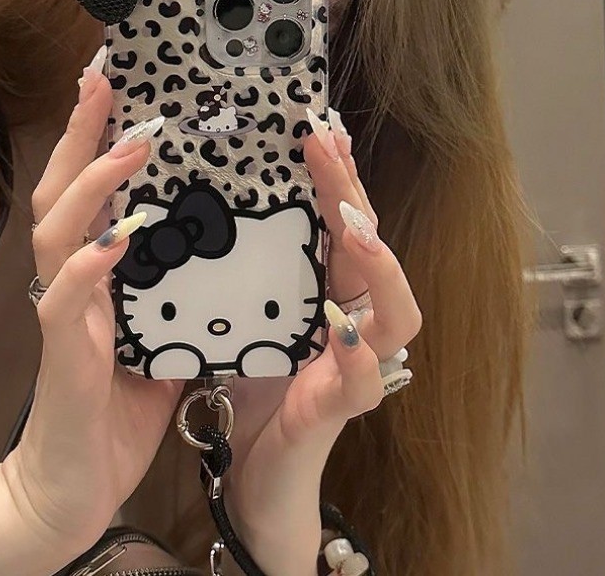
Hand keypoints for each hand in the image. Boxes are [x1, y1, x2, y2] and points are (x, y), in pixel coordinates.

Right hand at [1, 61, 184, 567]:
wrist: (78, 487)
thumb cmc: (122, 406)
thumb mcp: (163, 334)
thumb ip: (183, 293)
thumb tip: (226, 257)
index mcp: (99, 272)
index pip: (95, 191)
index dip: (103, 138)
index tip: (125, 87)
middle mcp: (73, 279)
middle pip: (63, 188)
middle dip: (85, 131)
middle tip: (106, 75)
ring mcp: (65, 311)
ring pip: (58, 228)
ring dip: (95, 181)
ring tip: (134, 142)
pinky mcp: (67, 352)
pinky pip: (70, 296)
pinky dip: (93, 260)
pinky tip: (122, 234)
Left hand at [220, 109, 422, 575]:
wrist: (251, 474)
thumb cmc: (248, 389)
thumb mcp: (241, 316)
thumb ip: (241, 271)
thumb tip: (207, 205)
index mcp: (325, 293)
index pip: (338, 224)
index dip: (334, 178)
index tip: (316, 129)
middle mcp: (352, 321)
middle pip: (371, 250)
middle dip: (353, 197)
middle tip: (328, 147)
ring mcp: (356, 365)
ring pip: (398, 311)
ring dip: (380, 266)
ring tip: (353, 227)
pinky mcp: (339, 409)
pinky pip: (363, 380)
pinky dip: (354, 351)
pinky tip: (338, 326)